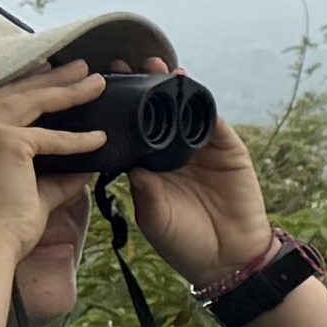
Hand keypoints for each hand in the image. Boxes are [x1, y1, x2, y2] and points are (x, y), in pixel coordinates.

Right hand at [0, 67, 88, 265]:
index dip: (25, 90)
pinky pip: (50, 137)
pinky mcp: (2, 141)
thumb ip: (53, 174)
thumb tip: (86, 165)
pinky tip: (101, 138)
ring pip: (31, 102)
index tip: (49, 80)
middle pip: (12, 94)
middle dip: (49, 80)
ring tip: (95, 82)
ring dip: (67, 91)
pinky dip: (77, 139)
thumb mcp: (24, 190)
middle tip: (80, 68)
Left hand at [108, 59, 278, 286]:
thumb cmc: (184, 243)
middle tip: (123, 66)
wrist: (227, 260)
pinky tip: (190, 86)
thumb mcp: (153, 217)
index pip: (132, 131)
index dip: (118, 111)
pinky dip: (203, 103)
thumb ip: (144, 189)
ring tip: (158, 67)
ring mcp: (202, 150)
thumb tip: (129, 162)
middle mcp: (174, 154)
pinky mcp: (229, 150)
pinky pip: (214, 121)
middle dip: (143, 89)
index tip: (98, 90)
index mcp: (150, 168)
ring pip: (185, 111)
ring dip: (173, 89)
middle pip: (157, 113)